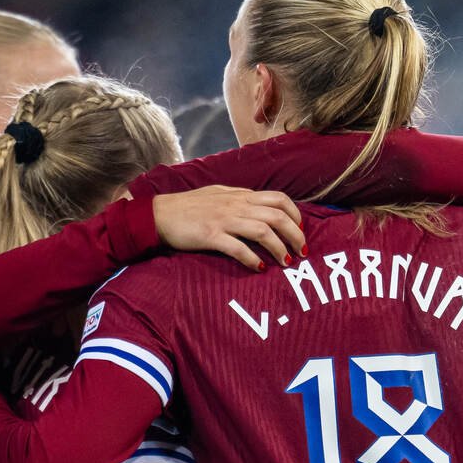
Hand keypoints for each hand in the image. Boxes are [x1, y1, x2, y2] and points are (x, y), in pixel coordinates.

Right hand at [152, 186, 304, 270]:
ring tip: (286, 262)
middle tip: (302, 252)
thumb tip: (257, 201)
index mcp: (240, 195)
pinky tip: (259, 268)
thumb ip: (239, 197)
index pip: (279, 198)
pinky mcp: (211, 235)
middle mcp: (236, 205)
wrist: (160, 214)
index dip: (295, 214)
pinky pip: (238, 248)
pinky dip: (252, 259)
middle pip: (277, 216)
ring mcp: (224, 220)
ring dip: (279, 249)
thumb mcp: (218, 194)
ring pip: (263, 231)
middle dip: (296, 235)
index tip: (300, 230)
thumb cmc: (188, 206)